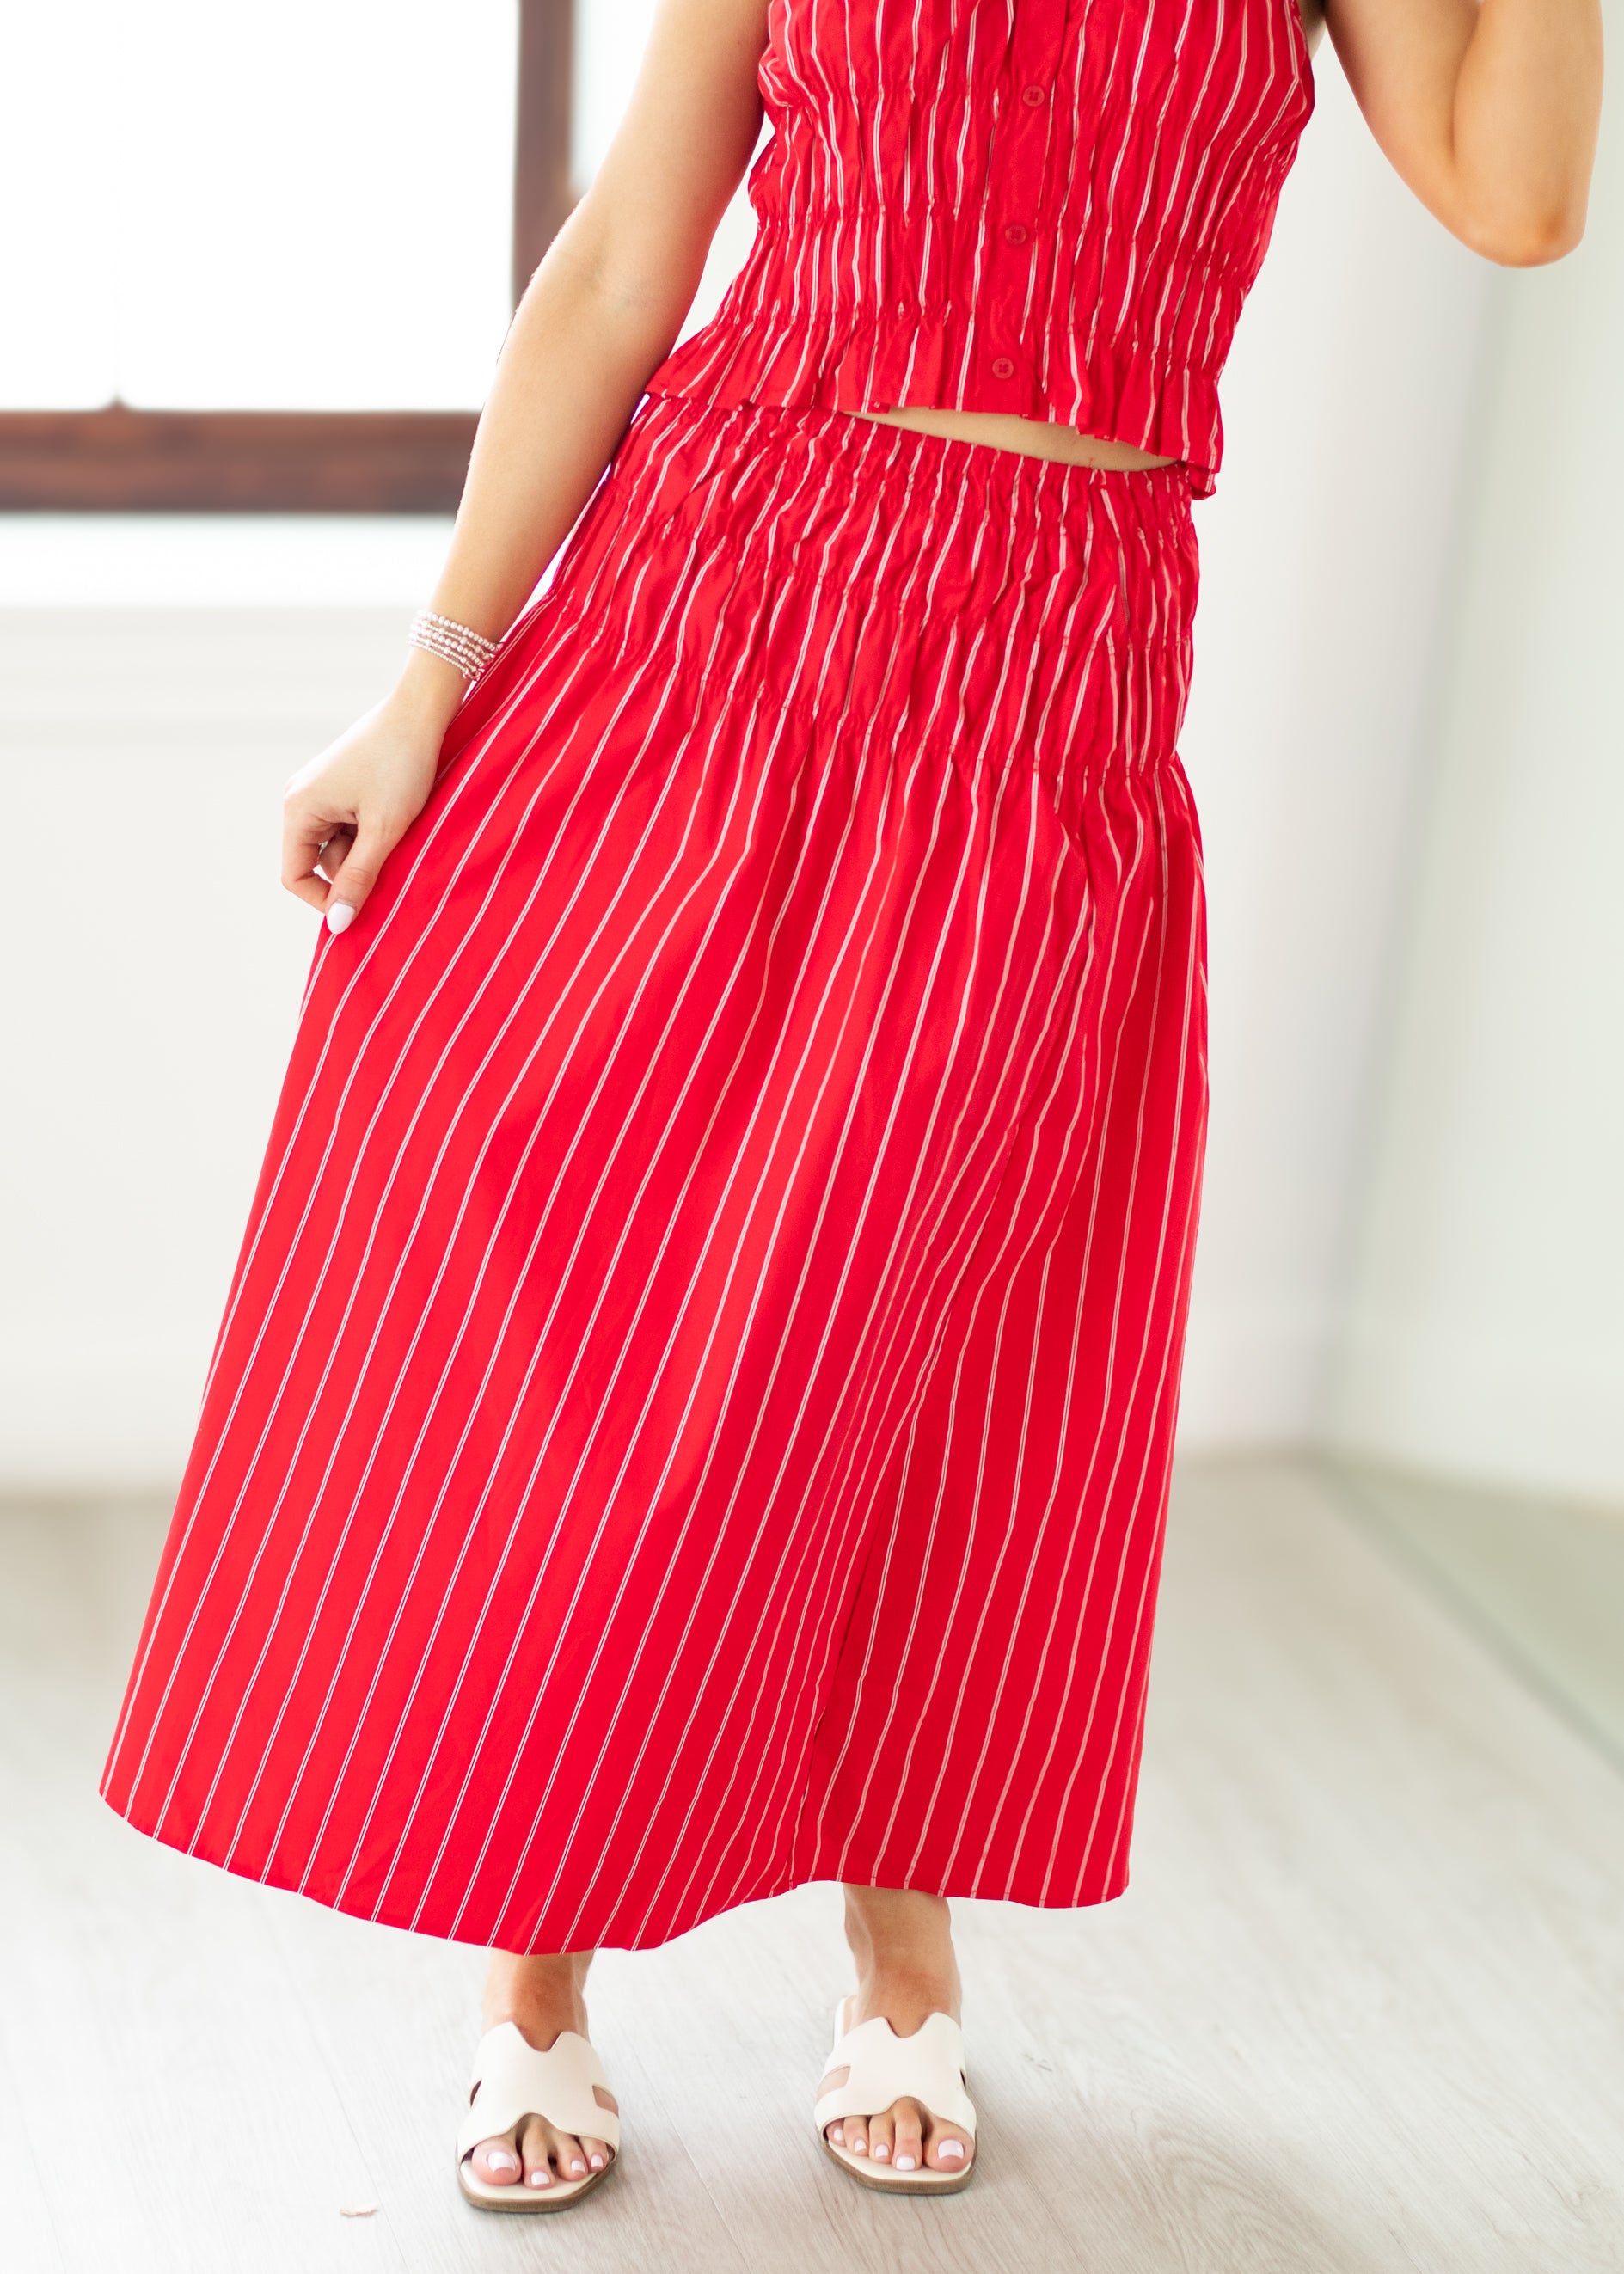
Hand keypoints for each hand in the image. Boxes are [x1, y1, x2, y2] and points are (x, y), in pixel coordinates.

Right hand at [282, 657, 464, 931]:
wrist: (421, 712)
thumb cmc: (401, 765)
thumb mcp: (383, 830)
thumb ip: (359, 877)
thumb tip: (338, 924)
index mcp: (299, 809)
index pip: (295, 876)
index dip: (326, 900)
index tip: (364, 908)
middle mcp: (301, 799)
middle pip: (319, 862)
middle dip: (355, 870)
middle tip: (395, 859)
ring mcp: (322, 792)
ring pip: (340, 846)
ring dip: (369, 851)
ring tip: (401, 831)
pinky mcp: (343, 787)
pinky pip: (351, 826)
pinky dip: (373, 833)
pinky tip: (399, 819)